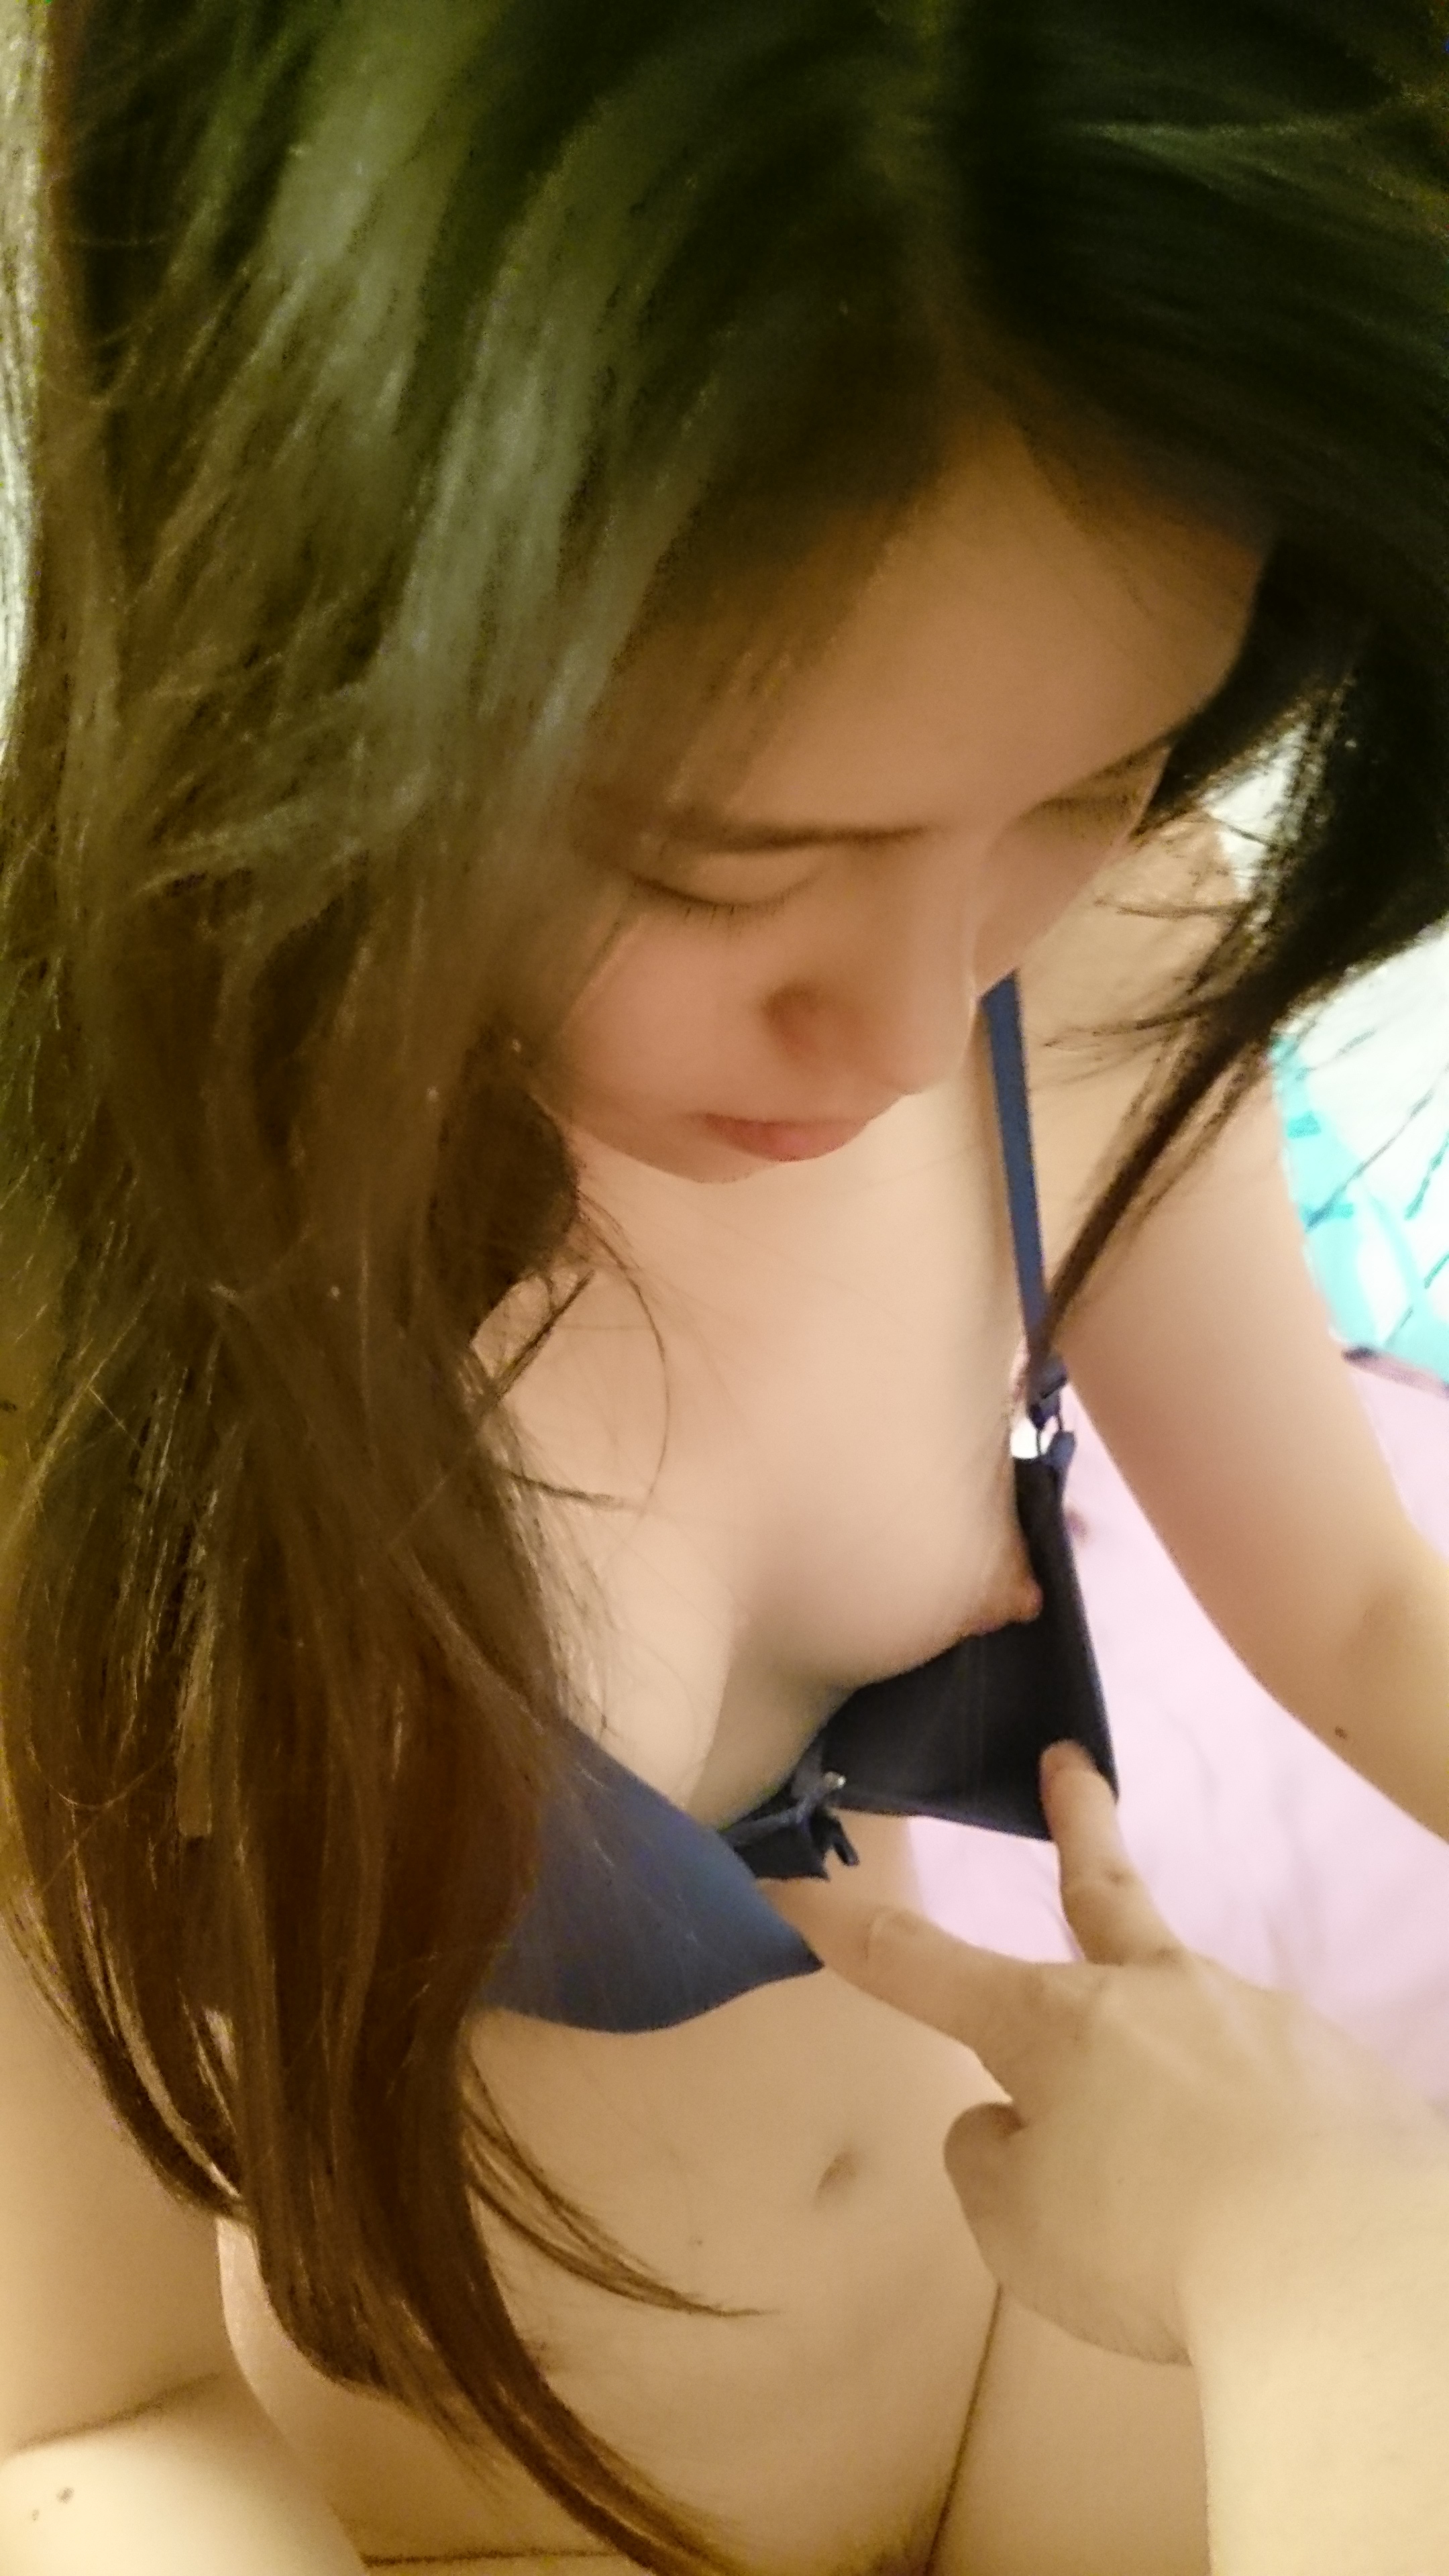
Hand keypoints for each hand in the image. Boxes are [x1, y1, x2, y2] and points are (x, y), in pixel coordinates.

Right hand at [761, 1741, 1448, 2365]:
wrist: (1339, 2261)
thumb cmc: (1147, 2238)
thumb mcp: (1019, 2225)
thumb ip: (996, 2161)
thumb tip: (1013, 2121)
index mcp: (1051, 2023)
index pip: (920, 1963)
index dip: (849, 1928)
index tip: (795, 1885)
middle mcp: (1152, 1993)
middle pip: (1101, 1890)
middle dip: (1077, 1824)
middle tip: (1071, 1767)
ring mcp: (1252, 2017)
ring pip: (1192, 2018)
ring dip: (1178, 2062)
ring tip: (1189, 2167)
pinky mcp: (1334, 2067)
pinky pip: (1271, 2089)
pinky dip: (1254, 2124)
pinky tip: (1264, 2186)